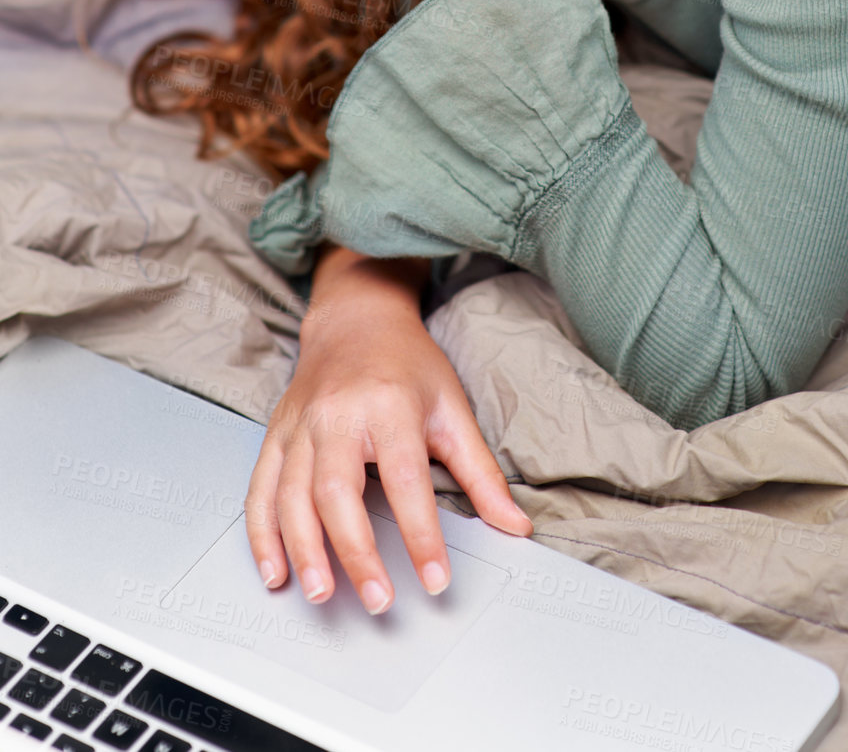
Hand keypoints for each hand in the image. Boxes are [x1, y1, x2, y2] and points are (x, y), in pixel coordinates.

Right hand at [244, 252, 531, 614]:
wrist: (356, 318)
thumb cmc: (407, 364)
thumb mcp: (452, 409)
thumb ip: (481, 473)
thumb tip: (515, 525)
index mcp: (389, 406)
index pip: (406, 480)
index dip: (421, 534)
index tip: (435, 579)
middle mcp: (338, 415)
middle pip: (337, 492)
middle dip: (354, 551)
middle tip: (376, 600)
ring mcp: (300, 425)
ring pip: (291, 495)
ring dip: (302, 550)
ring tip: (322, 594)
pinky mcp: (276, 435)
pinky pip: (261, 489)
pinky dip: (262, 534)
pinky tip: (276, 570)